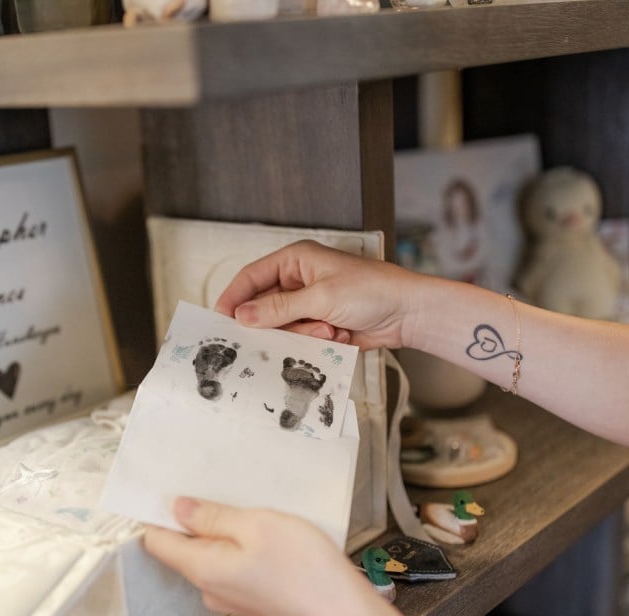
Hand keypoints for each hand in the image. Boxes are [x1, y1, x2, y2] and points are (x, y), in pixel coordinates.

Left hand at [142, 497, 370, 615]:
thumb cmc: (303, 568)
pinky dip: (241, 546)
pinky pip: (233, 565)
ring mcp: (231, 596)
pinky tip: (264, 531)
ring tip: (246, 506)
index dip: (158, 513)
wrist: (343, 613)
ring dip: (223, 530)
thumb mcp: (256, 525)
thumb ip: (212, 516)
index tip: (170, 488)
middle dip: (194, 518)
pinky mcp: (252, 598)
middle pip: (184, 548)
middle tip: (215, 487)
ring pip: (212, 555)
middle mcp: (209, 588)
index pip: (157, 541)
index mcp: (202, 569)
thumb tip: (177, 508)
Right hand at [213, 240, 424, 349]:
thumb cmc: (372, 291)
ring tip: (330, 329)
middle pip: (264, 307)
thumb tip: (242, 316)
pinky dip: (316, 341)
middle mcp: (299, 280)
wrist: (408, 313)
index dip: (234, 297)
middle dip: (277, 323)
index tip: (219, 320)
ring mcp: (309, 304)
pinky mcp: (320, 325)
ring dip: (304, 333)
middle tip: (284, 333)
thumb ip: (279, 309)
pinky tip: (339, 334)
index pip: (252, 277)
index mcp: (295, 260)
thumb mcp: (321, 298)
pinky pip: (300, 339)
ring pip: (283, 327)